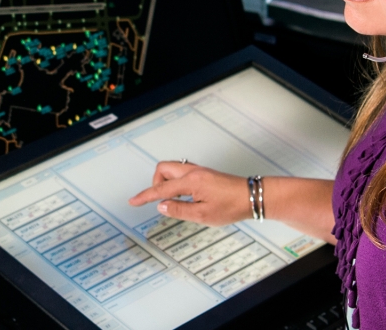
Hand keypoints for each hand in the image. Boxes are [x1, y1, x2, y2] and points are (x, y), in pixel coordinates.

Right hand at [127, 161, 249, 226]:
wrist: (252, 196)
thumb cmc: (231, 206)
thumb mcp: (202, 216)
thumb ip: (179, 210)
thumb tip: (161, 206)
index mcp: (191, 182)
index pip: (161, 189)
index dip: (145, 196)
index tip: (133, 201)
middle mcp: (193, 172)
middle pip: (163, 169)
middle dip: (156, 183)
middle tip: (162, 201)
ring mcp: (199, 170)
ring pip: (172, 169)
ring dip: (167, 183)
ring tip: (174, 201)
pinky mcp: (205, 173)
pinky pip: (182, 173)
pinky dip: (177, 183)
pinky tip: (184, 196)